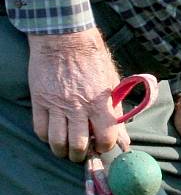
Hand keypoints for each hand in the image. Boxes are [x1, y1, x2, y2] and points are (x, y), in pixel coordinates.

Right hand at [27, 28, 128, 161]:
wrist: (66, 39)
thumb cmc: (94, 60)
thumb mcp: (113, 84)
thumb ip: (117, 112)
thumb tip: (125, 138)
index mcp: (101, 101)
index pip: (106, 136)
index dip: (105, 146)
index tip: (103, 145)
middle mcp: (79, 106)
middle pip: (78, 144)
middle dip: (82, 154)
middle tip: (83, 152)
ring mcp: (57, 105)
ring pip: (57, 141)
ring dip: (63, 151)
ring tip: (67, 149)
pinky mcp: (40, 101)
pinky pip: (40, 129)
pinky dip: (46, 137)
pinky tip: (53, 134)